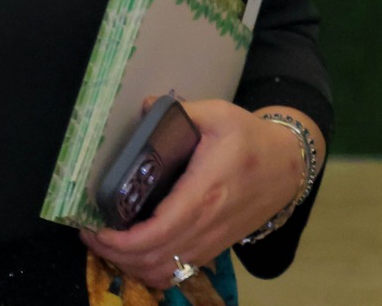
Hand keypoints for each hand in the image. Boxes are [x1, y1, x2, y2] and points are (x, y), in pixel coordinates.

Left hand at [82, 101, 316, 288]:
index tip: (94, 227)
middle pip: (152, 258)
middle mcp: (208, 224)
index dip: (118, 240)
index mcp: (205, 192)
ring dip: (130, 265)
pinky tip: (139, 255)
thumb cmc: (251, 139)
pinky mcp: (215, 248)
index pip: (155, 233)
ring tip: (112, 244)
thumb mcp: (221, 115)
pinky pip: (176, 274)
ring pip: (162, 272)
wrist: (288, 165)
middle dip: (114, 252)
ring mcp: (212, 241)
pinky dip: (151, 272)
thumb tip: (144, 107)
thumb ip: (183, 112)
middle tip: (93, 233)